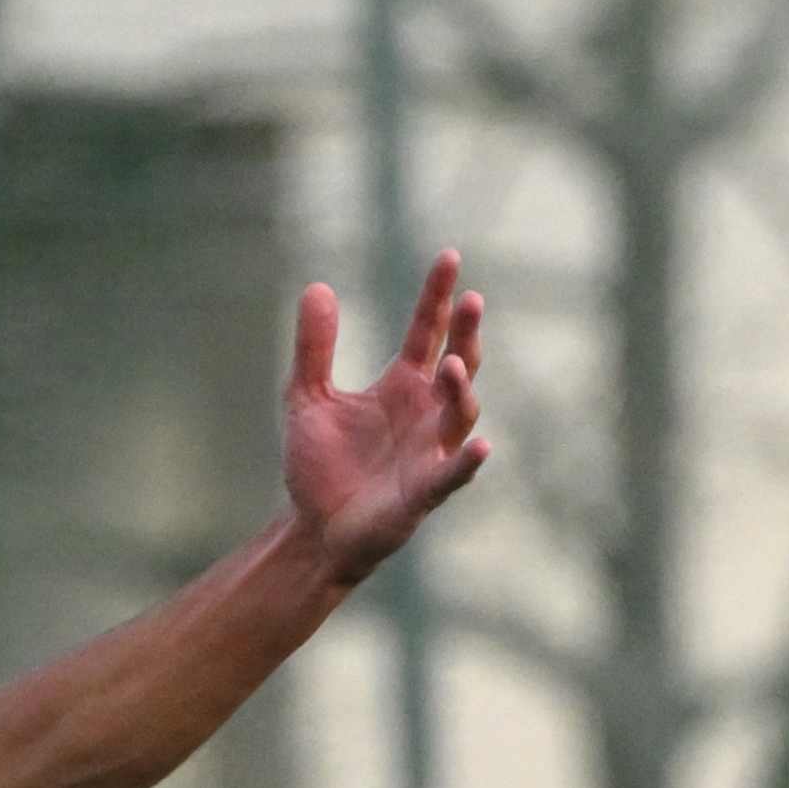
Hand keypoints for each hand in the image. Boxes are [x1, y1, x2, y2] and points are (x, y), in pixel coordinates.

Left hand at [284, 252, 491, 582]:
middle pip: (457, 363)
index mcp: (401, 386)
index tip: (450, 257)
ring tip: (454, 365)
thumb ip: (314, 347)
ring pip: (459, 414)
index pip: (428, 332)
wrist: (313, 530)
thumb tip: (318, 287)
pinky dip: (467, 462)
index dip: (438, 296)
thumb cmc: (320, 467)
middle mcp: (424, 413)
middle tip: (470, 300)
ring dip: (461, 390)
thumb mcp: (307, 396)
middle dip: (466, 334)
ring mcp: (429, 451)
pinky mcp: (424, 492)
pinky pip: (452, 474)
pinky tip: (480, 447)